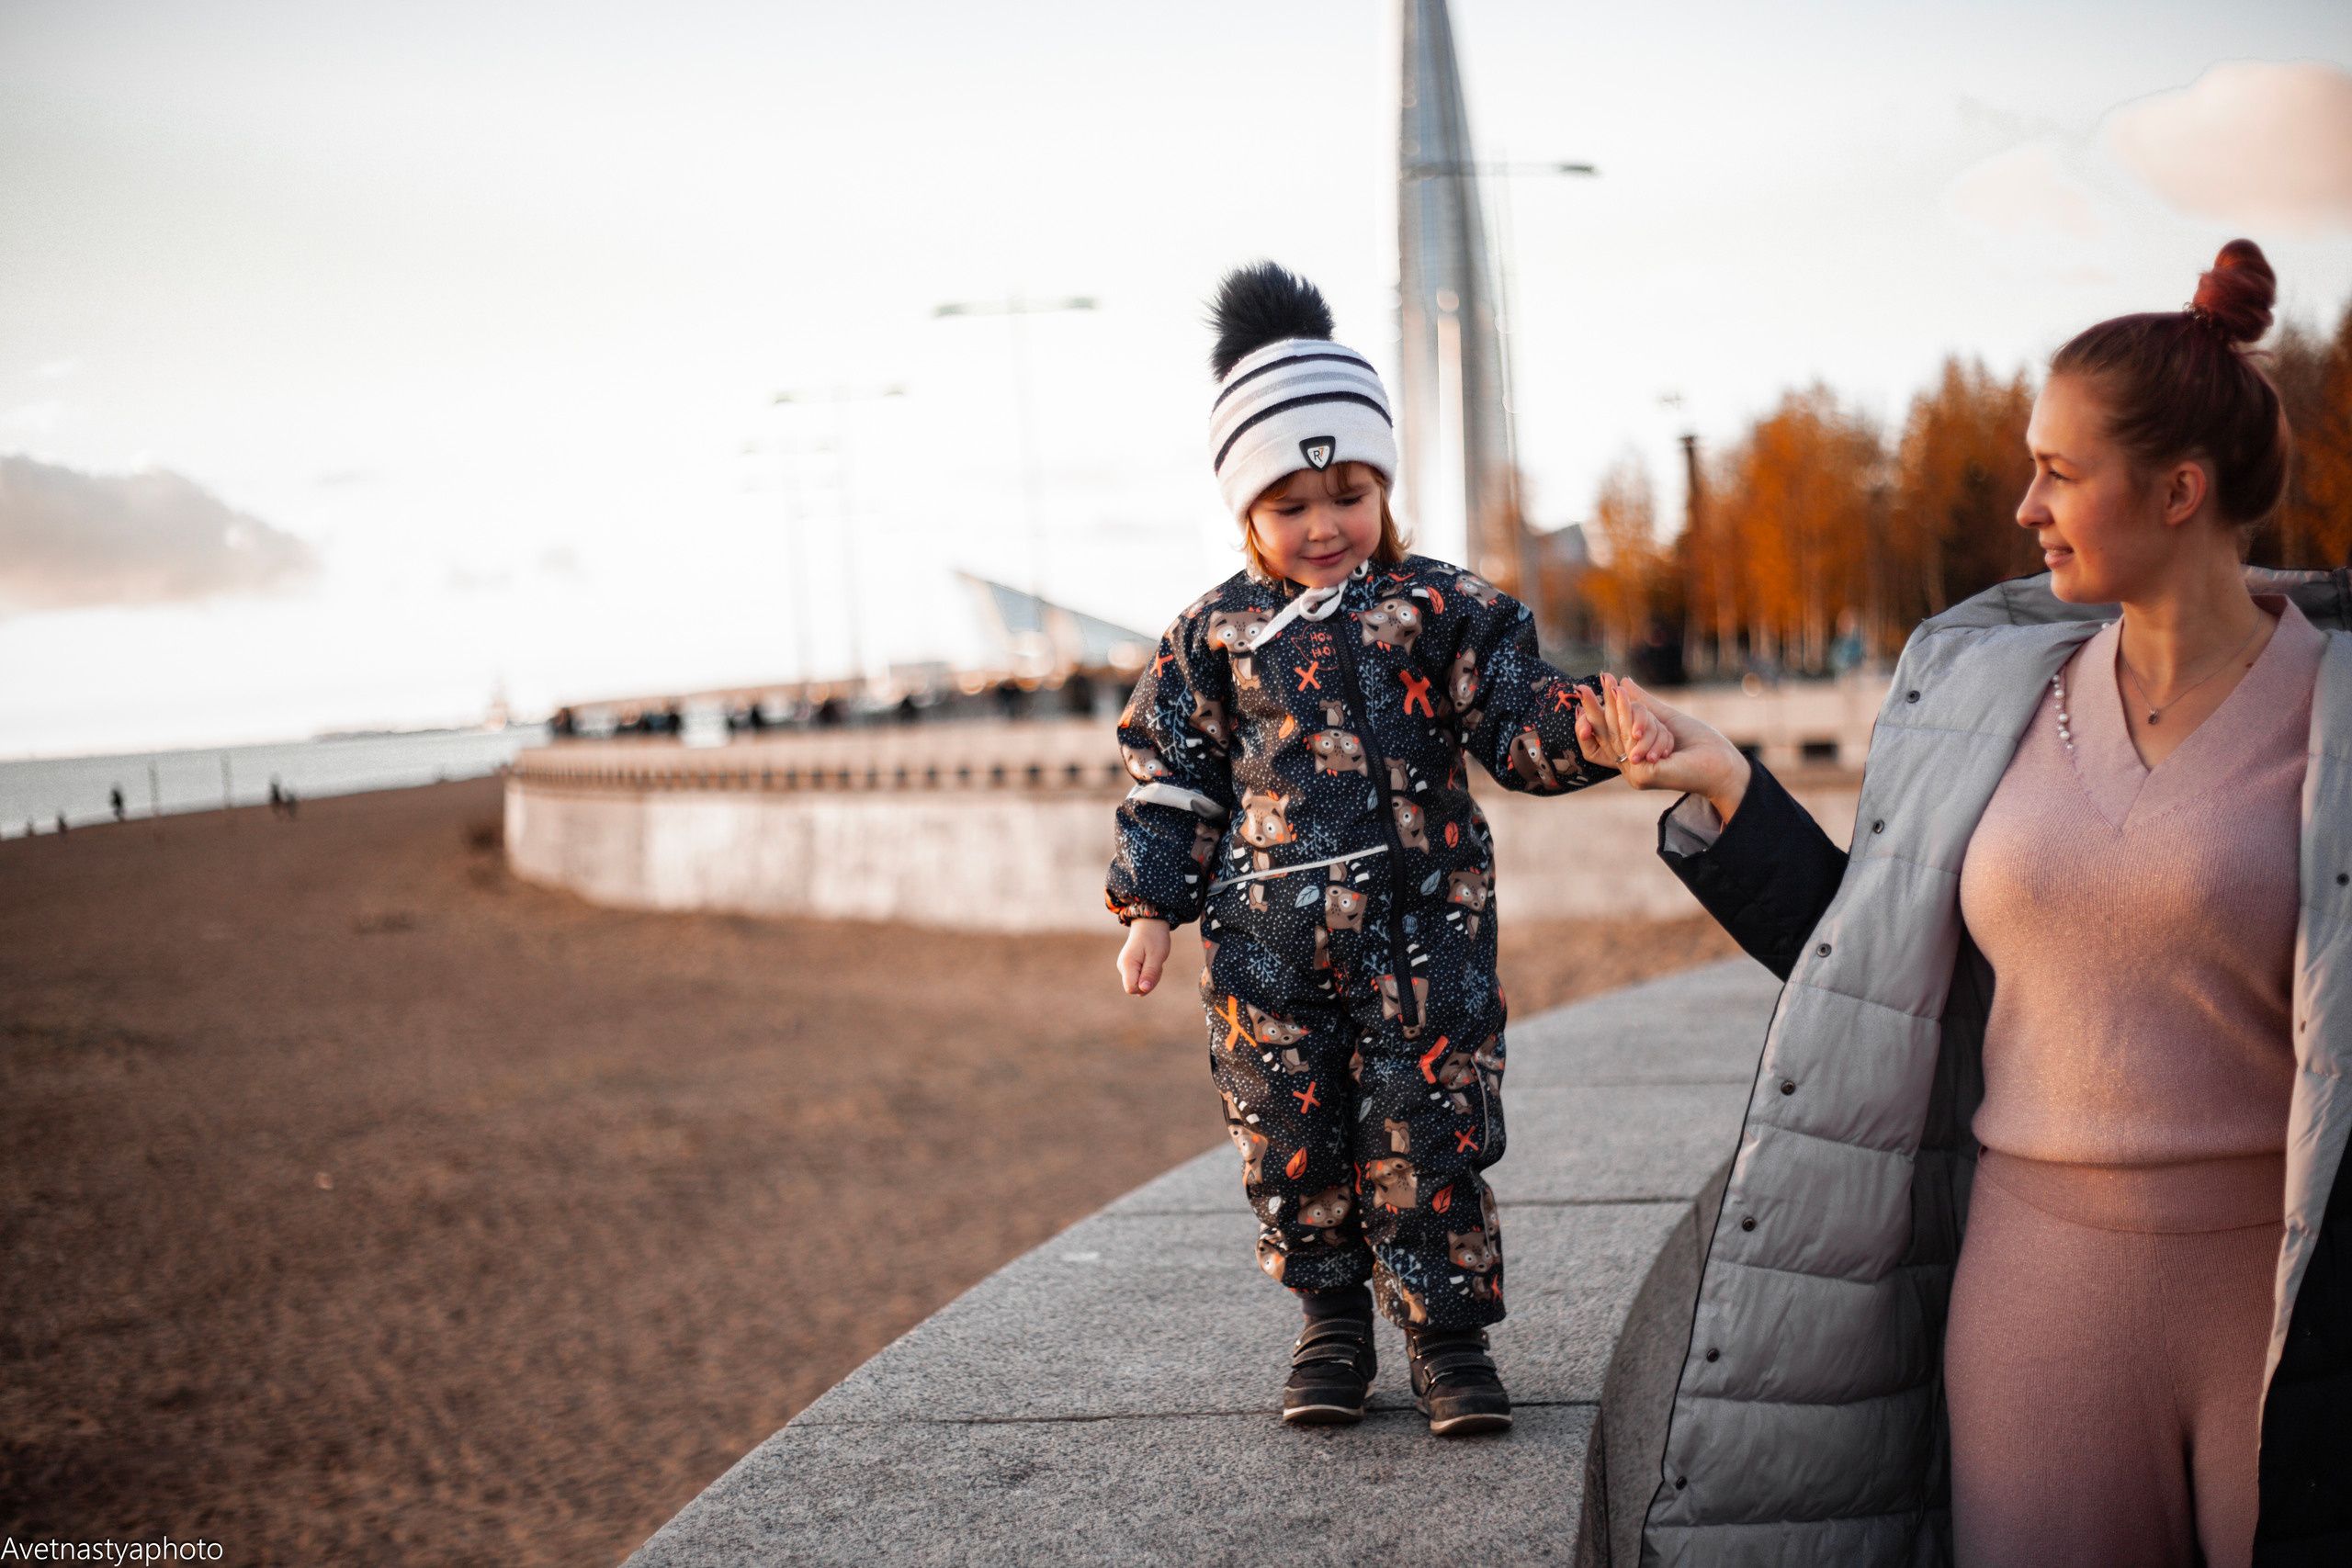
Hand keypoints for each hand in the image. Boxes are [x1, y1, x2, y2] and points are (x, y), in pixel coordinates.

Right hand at [1117, 918, 1171, 995]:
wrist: (1149, 923)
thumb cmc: (1154, 937)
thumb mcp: (1157, 955)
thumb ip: (1150, 974)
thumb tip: (1143, 990)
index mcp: (1126, 964)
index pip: (1132, 989)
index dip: (1145, 985)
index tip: (1154, 970)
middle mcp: (1122, 967)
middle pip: (1137, 989)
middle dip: (1150, 981)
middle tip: (1156, 964)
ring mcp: (1125, 968)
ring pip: (1140, 985)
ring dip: (1151, 977)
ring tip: (1154, 960)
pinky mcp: (1130, 967)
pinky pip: (1141, 979)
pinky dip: (1149, 973)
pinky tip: (1151, 961)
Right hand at [1577, 675, 1752, 824]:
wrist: (1722, 761)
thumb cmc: (1699, 743)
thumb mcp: (1664, 717)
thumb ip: (1642, 703)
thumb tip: (1624, 681)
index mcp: (1632, 757)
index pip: (1600, 741)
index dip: (1589, 721)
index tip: (1583, 697)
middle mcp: (1629, 768)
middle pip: (1603, 736)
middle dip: (1591, 708)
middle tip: (1580, 686)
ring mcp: (1634, 773)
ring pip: (1618, 733)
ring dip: (1621, 708)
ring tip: (1614, 686)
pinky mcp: (1643, 773)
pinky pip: (1631, 738)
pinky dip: (1630, 717)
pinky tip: (1628, 702)